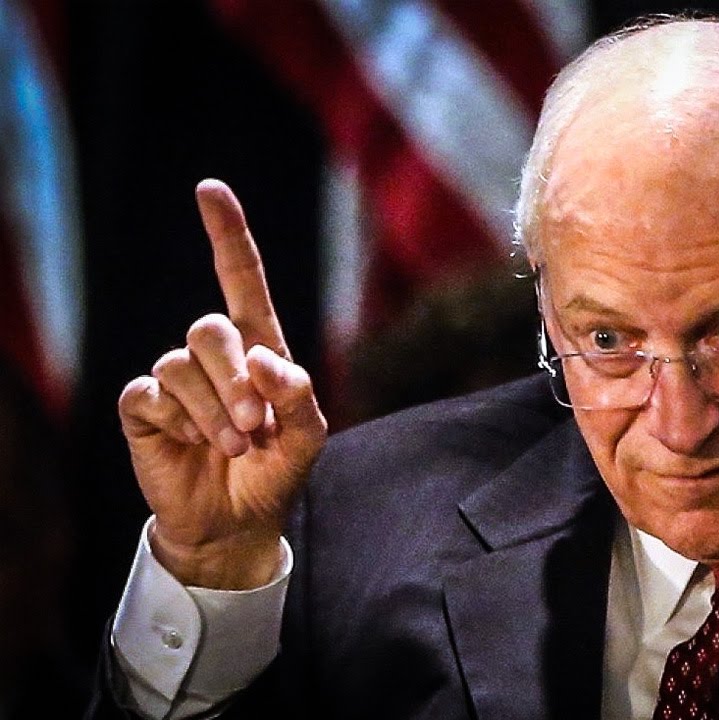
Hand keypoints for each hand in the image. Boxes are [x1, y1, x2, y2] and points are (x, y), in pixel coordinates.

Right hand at [118, 180, 327, 588]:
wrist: (236, 523)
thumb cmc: (275, 473)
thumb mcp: (308, 438)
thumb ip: (299, 395)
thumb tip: (263, 358)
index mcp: (258, 348)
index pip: (241, 279)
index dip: (227, 234)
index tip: (210, 189)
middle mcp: (214, 355)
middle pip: (209, 327)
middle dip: (236, 379)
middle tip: (256, 427)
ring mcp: (175, 379)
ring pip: (181, 362)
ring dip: (214, 409)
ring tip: (233, 444)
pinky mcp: (144, 407)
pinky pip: (151, 392)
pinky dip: (179, 421)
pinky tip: (190, 443)